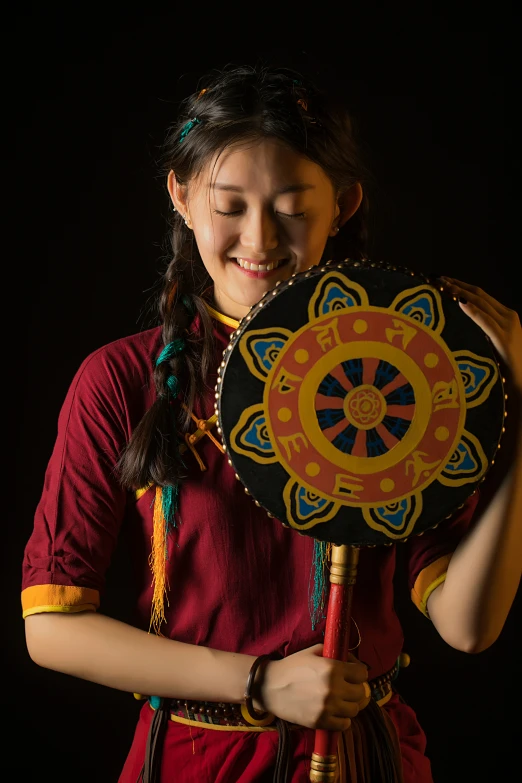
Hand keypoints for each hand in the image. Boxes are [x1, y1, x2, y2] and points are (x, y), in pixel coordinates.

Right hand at [258, 643, 369, 730]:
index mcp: (332, 668)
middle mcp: (333, 688)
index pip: (362, 674)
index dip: (358, 672)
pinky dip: (342, 719)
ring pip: (354, 710)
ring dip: (349, 704)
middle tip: (346, 686)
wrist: (270, 686)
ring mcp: (327, 707)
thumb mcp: (313, 651)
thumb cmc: (292, 666)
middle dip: (355, 688)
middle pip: (360, 693)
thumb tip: (352, 661)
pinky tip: (334, 711)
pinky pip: (344, 724)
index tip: (353, 673)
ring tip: (340, 700)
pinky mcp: (320, 722)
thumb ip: (335, 653)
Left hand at [441, 277, 521, 392]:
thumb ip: (482, 328)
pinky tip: (461, 303)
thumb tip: (461, 318)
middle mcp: (508, 316)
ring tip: (444, 286)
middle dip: (458, 285)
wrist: (520, 383)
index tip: (444, 279)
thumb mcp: (491, 342)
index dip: (462, 285)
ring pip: (481, 304)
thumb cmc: (502, 366)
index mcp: (506, 315)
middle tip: (438, 278)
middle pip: (479, 295)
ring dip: (460, 293)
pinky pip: (486, 322)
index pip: (481, 295)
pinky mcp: (504, 339)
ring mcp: (508, 326)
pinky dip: (473, 312)